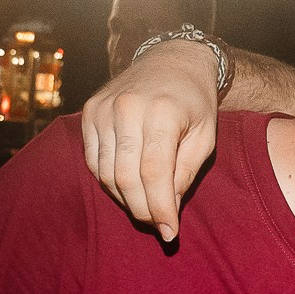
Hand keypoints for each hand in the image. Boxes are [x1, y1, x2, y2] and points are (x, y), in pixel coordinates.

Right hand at [80, 40, 221, 241]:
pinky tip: (127, 187)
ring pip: (106, 173)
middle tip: (157, 224)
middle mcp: (128, 108)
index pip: (155, 174)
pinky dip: (109, 181)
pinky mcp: (90, 112)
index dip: (160, 209)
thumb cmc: (194, 103)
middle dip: (142, 210)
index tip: (169, 233)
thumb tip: (167, 211)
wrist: (171, 61)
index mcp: (162, 112)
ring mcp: (104, 109)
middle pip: (126, 177)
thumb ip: (185, 174)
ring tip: (145, 206)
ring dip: (125, 199)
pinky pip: (93, 161)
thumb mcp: (204, 137)